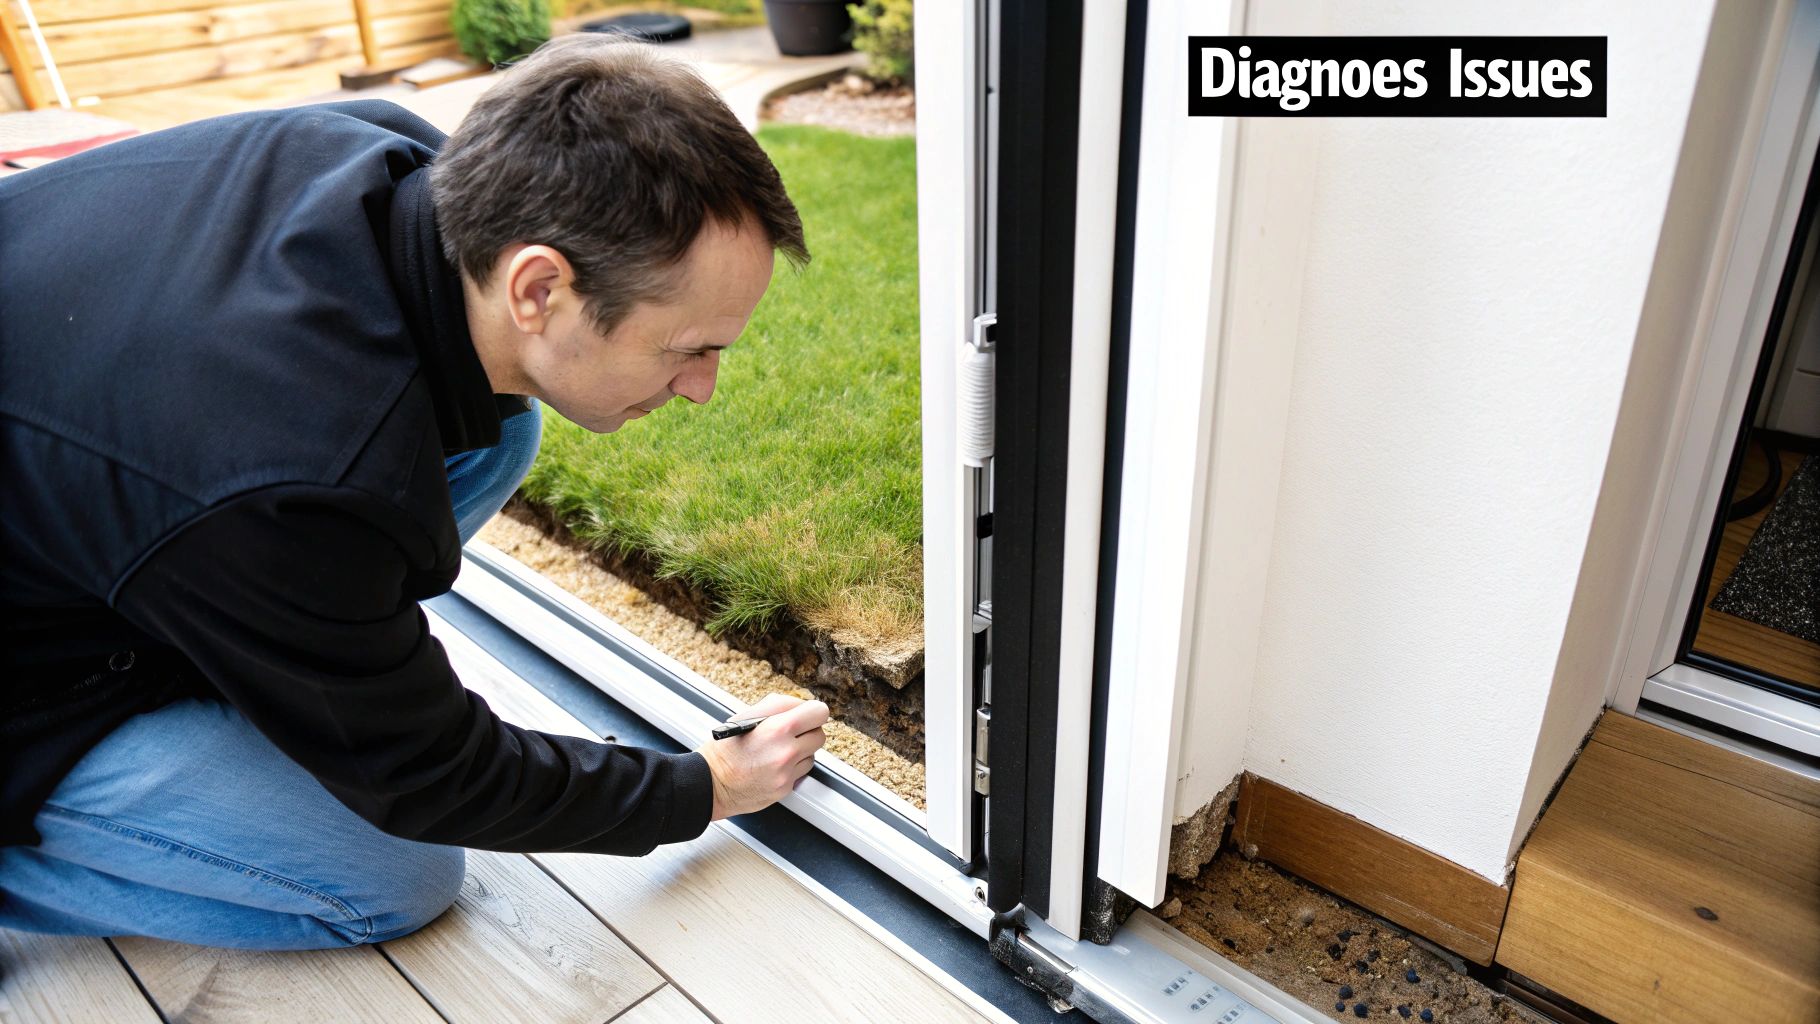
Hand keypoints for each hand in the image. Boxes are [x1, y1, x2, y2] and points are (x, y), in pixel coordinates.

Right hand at [697, 693, 828, 819]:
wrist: (711, 784)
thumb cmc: (725, 749)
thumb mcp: (746, 716)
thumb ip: (778, 705)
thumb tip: (800, 704)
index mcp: (779, 729)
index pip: (819, 713)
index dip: (812, 711)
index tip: (808, 714)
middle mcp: (787, 752)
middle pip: (820, 735)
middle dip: (808, 731)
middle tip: (792, 732)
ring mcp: (787, 773)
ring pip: (812, 755)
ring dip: (801, 751)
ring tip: (778, 750)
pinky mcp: (785, 788)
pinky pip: (800, 773)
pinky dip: (792, 768)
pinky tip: (774, 765)